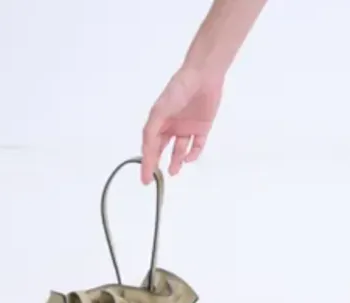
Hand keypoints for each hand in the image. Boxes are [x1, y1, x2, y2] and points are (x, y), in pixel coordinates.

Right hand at [140, 66, 223, 183]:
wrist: (203, 77)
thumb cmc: (179, 89)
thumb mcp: (160, 110)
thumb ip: (152, 131)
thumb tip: (147, 151)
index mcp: (158, 121)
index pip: (149, 145)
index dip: (146, 162)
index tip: (145, 177)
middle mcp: (171, 125)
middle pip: (162, 150)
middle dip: (158, 164)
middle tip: (156, 179)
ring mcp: (186, 127)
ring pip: (180, 150)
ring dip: (176, 161)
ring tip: (173, 171)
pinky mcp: (202, 128)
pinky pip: (197, 145)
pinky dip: (193, 154)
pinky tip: (188, 158)